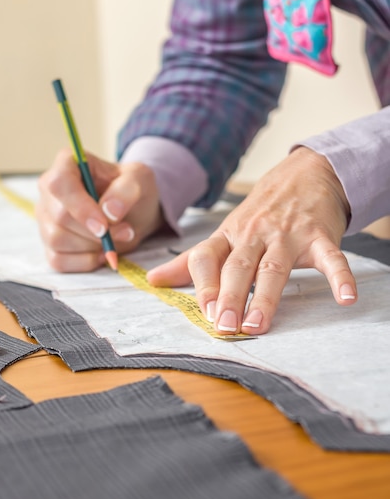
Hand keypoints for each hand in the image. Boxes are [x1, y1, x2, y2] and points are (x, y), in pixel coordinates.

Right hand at [36, 148, 163, 271]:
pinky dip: (84, 262)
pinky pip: (58, 260)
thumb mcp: (139, 180)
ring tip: (115, 239)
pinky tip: (101, 253)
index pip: (59, 183)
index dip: (80, 207)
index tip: (104, 225)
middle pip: (60, 217)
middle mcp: (49, 189)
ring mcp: (46, 217)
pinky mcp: (49, 243)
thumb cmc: (131, 190)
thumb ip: (127, 190)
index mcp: (67, 163)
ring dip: (92, 246)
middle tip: (125, 231)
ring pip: (57, 240)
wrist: (132, 212)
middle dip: (96, 232)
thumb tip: (109, 211)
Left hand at [147, 147, 355, 334]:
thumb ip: (191, 261)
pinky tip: (345, 298)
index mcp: (229, 236)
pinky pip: (331, 257)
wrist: (304, 173)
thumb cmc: (260, 212)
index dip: (202, 285)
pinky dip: (340, 276)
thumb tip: (153, 281)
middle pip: (239, 267)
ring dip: (266, 296)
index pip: (208, 258)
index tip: (203, 313)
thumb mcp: (224, 233)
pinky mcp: (319, 235)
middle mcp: (254, 235)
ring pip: (275, 266)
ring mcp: (287, 234)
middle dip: (229, 296)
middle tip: (224, 326)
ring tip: (259, 324)